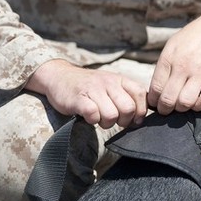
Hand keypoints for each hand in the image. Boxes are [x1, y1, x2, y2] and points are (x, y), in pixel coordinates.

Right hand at [26, 59, 147, 127]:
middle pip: (128, 108)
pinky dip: (92, 120)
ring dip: (106, 123)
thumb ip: (126, 97)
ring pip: (112, 115)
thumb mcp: (111, 86)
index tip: (133, 119)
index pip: (140, 94)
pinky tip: (88, 117)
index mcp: (119, 79)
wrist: (59, 77)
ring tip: (99, 118)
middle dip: (124, 121)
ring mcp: (93, 89)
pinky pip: (93, 114)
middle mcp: (108, 82)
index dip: (140, 111)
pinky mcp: (78, 98)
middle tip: (115, 121)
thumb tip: (141, 117)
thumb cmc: (89, 87)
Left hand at [148, 3, 200, 114]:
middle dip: (165, 109)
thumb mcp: (174, 44)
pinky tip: (197, 101)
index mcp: (170, 57)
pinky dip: (199, 106)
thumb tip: (155, 89)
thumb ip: (164, 65)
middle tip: (167, 109)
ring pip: (185, 103)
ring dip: (182, 108)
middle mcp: (184, 66)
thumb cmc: (196, 36)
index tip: (157, 103)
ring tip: (182, 105)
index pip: (155, 88)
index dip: (154, 101)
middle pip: (168, 99)